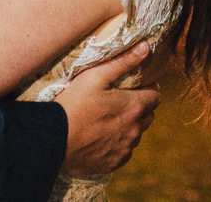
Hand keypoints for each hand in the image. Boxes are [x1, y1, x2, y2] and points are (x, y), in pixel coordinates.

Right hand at [57, 41, 159, 176]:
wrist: (55, 138)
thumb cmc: (75, 103)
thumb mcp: (96, 76)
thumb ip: (123, 62)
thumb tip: (145, 47)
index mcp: (133, 107)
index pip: (156, 97)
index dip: (148, 89)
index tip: (138, 86)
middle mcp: (135, 131)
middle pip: (148, 116)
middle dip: (140, 107)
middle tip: (120, 100)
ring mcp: (125, 149)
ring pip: (136, 134)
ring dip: (129, 126)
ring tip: (108, 118)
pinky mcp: (114, 163)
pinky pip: (124, 151)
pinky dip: (118, 142)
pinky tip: (101, 136)